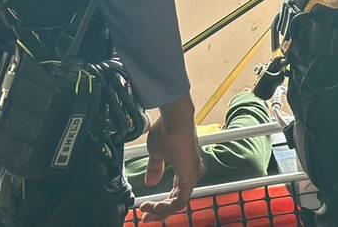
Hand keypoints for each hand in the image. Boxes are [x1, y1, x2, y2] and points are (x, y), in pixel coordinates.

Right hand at [137, 94, 203, 221]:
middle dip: (159, 211)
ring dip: (160, 210)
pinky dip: (165, 207)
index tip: (145, 207)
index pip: (175, 194)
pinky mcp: (189, 177)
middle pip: (177, 202)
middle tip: (145, 216)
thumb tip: (151, 183)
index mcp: (185, 169)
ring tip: (145, 210)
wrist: (174, 121)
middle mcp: (191, 174)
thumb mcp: (156, 153)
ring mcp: (192, 176)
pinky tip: (153, 206)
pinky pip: (179, 201)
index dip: (160, 204)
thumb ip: (155, 168)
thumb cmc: (166, 131)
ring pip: (178, 204)